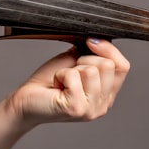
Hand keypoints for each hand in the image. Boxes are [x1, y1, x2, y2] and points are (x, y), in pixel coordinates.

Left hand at [9, 38, 129, 127]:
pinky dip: (61, 74)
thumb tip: (99, 38)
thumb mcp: (75, 62)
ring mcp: (91, 109)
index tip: (90, 41)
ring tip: (62, 81)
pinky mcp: (77, 109)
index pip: (123, 66)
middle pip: (108, 65)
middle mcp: (103, 105)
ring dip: (70, 69)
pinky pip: (74, 76)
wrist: (25, 100)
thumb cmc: (49, 81)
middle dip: (84, 60)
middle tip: (69, 72)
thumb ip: (92, 54)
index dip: (108, 49)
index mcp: (107, 95)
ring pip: (91, 69)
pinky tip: (56, 86)